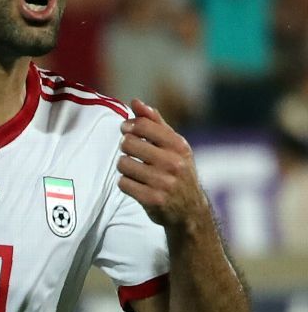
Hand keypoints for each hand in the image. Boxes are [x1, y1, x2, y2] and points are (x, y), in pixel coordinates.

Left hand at [117, 100, 207, 228]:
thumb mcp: (173, 145)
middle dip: (126, 148)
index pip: (142, 125)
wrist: (190, 209)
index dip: (128, 125)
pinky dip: (125, 183)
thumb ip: (154, 122)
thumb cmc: (177, 170)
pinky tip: (137, 185)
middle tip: (134, 154)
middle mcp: (174, 163)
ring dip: (125, 166)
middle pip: (128, 143)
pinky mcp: (153, 200)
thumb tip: (135, 102)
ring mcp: (164, 182)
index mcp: (179, 145)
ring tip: (137, 171)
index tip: (126, 130)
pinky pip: (122, 183)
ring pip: (122, 163)